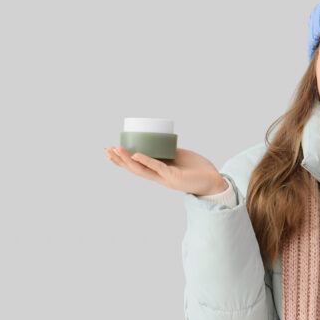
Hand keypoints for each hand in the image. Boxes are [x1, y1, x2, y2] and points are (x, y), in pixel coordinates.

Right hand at [105, 146, 227, 195]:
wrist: (214, 180)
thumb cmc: (198, 169)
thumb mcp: (179, 156)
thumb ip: (168, 151)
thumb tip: (160, 140)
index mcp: (159, 171)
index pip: (137, 166)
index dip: (123, 160)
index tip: (111, 151)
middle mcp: (159, 176)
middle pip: (134, 168)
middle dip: (119, 159)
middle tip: (106, 149)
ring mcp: (165, 178)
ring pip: (142, 169)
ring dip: (127, 160)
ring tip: (115, 150)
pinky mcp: (173, 177)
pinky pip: (157, 167)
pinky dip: (146, 160)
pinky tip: (136, 155)